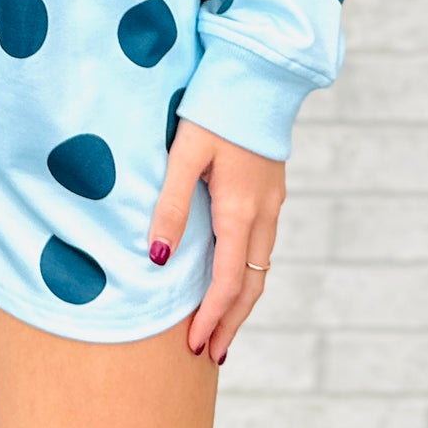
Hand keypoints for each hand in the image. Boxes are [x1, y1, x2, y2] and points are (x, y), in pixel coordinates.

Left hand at [147, 120, 286, 364]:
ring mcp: (272, 202)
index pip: (229, 282)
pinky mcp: (270, 190)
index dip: (212, 318)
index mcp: (241, 209)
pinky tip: (232, 277)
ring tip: (221, 329)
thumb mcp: (185, 152)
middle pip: (251, 284)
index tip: (193, 346)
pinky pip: (261, 245)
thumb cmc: (217, 107)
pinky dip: (247, 272)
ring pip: (260, 265)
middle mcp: (264, 212)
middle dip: (232, 322)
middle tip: (211, 355)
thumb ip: (170, 204)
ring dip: (241, 301)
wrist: (260, 72)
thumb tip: (156, 259)